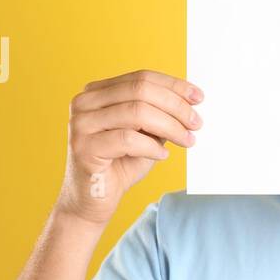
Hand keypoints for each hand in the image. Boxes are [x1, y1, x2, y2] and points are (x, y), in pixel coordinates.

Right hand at [55, 69, 202, 225]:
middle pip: (140, 91)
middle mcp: (84, 103)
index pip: (141, 78)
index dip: (173, 86)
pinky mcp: (84, 147)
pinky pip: (127, 139)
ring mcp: (80, 124)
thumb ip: (158, 115)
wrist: (92, 202)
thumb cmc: (120, 165)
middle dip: (175, 106)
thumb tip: (190, 102)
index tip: (198, 97)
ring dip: (169, 127)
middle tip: (196, 123)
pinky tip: (162, 156)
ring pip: (136, 112)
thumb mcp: (145, 134)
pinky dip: (151, 147)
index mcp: (97, 92)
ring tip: (187, 140)